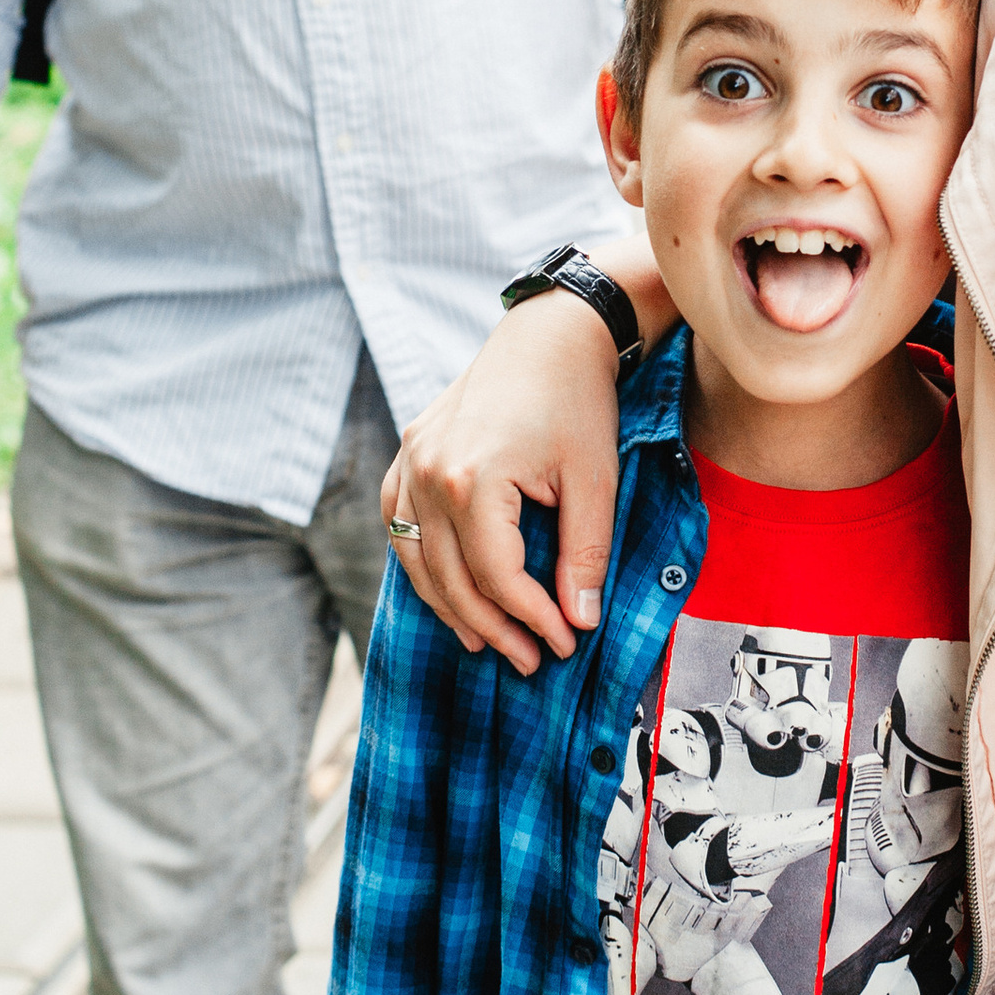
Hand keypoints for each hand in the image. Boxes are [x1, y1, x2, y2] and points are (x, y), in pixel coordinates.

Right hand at [384, 291, 623, 673]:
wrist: (549, 335)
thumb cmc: (577, 402)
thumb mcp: (594, 480)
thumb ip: (584, 552)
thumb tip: (579, 620)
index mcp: (473, 478)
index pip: (497, 576)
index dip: (531, 618)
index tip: (563, 643)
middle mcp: (429, 471)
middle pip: (452, 577)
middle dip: (494, 626)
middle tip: (531, 660)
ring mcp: (411, 459)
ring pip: (416, 557)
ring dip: (450, 605)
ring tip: (487, 640)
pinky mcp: (409, 451)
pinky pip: (400, 523)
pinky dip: (421, 563)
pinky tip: (448, 588)